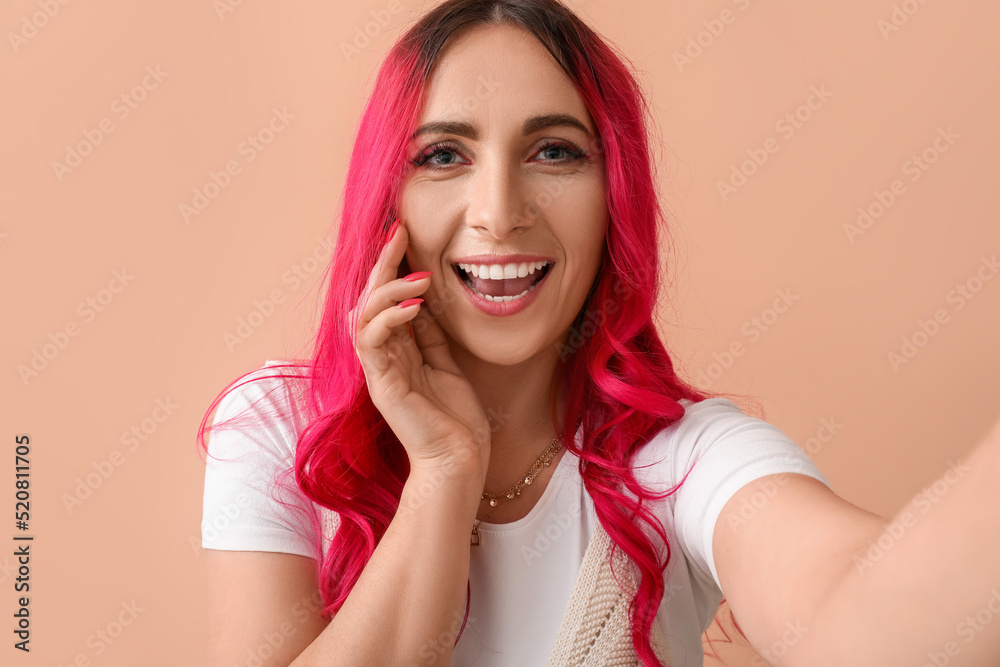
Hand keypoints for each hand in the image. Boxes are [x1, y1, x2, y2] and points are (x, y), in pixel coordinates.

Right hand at [351, 220, 490, 475]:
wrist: (460, 460)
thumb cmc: (457, 420)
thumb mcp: (447, 364)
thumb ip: (432, 336)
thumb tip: (426, 300)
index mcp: (397, 352)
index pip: (385, 300)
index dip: (392, 266)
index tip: (404, 236)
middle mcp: (382, 358)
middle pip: (369, 300)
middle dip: (383, 264)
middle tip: (399, 234)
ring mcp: (378, 371)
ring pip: (364, 315)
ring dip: (388, 289)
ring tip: (417, 277)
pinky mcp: (382, 384)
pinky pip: (371, 341)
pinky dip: (389, 318)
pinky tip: (414, 306)